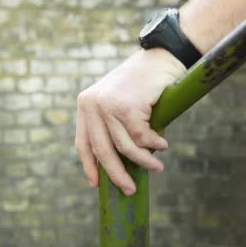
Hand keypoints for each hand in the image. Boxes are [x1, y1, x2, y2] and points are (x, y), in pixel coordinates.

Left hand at [75, 48, 185, 194]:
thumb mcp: (117, 100)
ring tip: (158, 167)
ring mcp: (108, 106)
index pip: (83, 143)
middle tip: (129, 190)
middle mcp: (92, 105)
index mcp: (85, 104)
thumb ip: (111, 124)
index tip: (95, 184)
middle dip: (117, 174)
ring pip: (125, 147)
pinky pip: (142, 138)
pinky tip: (162, 144)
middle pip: (102, 151)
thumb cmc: (142, 82)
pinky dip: (154, 145)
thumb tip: (116, 163)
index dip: (89, 166)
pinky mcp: (127, 107)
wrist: (161, 56)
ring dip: (144, 161)